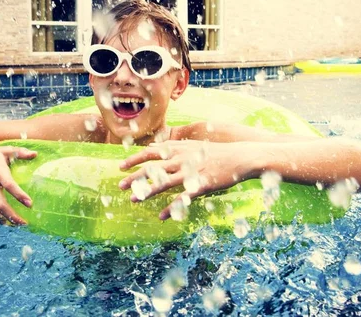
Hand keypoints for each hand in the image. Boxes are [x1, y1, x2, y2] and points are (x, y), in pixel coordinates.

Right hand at [0, 142, 36, 224]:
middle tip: (24, 223)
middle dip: (12, 216)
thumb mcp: (6, 150)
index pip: (9, 185)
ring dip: (3, 219)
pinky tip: (3, 220)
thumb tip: (36, 154)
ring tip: (15, 224)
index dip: (19, 195)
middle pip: (0, 203)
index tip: (30, 204)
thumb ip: (21, 152)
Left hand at [118, 140, 255, 219]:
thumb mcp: (192, 145)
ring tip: (133, 200)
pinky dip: (170, 207)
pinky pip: (182, 198)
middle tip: (120, 186)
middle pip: (152, 168)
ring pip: (163, 182)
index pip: (150, 152)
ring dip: (146, 191)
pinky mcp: (201, 185)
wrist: (240, 157)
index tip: (120, 167)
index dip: (134, 159)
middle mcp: (181, 159)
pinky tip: (161, 216)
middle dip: (135, 177)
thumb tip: (152, 147)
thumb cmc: (215, 152)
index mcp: (178, 149)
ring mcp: (191, 172)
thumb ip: (171, 147)